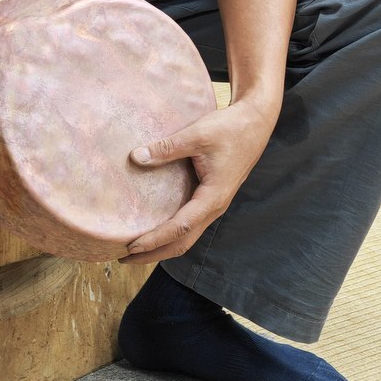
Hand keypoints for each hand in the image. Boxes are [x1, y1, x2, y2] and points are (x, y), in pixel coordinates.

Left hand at [121, 98, 276, 263]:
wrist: (255, 122)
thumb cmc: (230, 128)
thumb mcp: (196, 134)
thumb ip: (166, 148)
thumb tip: (136, 157)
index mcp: (213, 197)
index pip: (180, 228)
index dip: (155, 239)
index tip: (131, 246)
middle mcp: (215, 207)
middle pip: (184, 242)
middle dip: (154, 253)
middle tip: (124, 258)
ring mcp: (215, 204)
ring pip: (188, 235)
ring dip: (163, 245)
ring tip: (136, 248)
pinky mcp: (212, 197)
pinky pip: (191, 223)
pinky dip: (172, 232)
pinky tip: (155, 227)